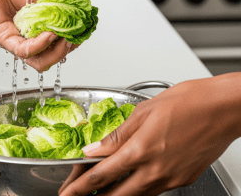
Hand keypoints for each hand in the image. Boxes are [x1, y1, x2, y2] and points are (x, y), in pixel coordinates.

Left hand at [0, 0, 74, 70]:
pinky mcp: (3, 38)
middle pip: (49, 58)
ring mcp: (14, 40)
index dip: (70, 41)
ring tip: (65, 38)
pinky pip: (25, 50)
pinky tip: (51, 34)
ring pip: (39, 61)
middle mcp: (24, 37)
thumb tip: (70, 19)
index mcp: (34, 28)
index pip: (55, 45)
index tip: (81, 31)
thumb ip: (53, 9)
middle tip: (74, 38)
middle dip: (66, 50)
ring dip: (57, 51)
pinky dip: (42, 44)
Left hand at [60, 74, 240, 195]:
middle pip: (117, 195)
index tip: (67, 192)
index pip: (101, 174)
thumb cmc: (187, 102)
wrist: (223, 109)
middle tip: (78, 195)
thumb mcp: (143, 112)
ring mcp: (171, 179)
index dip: (80, 186)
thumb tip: (94, 148)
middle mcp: (155, 170)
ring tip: (101, 189)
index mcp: (141, 149)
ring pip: (136, 195)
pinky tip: (132, 180)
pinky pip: (154, 190)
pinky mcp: (183, 180)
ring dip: (116, 194)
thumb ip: (117, 135)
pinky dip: (138, 188)